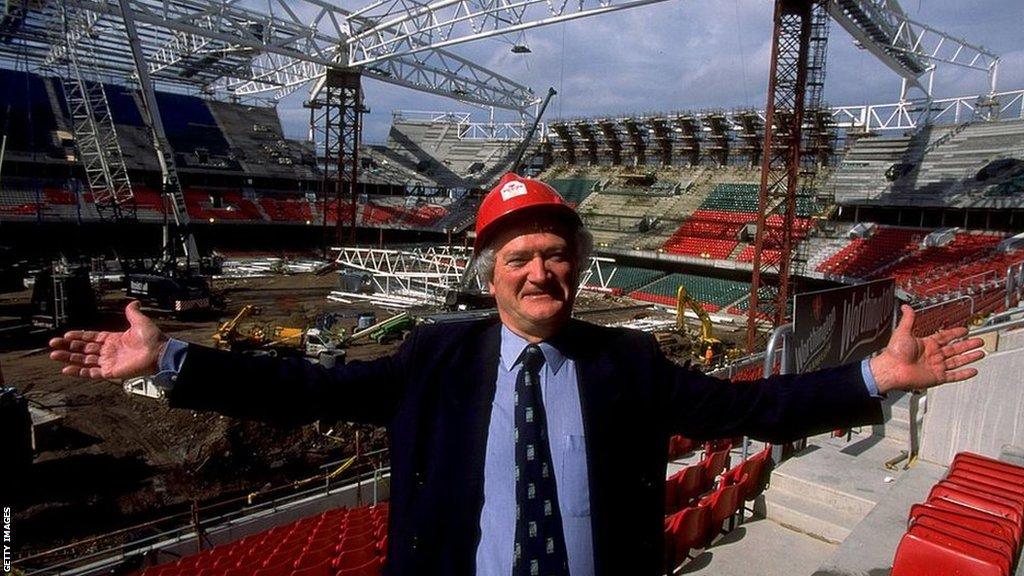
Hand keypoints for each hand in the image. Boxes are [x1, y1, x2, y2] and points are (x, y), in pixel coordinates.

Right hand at [49, 301, 168, 378]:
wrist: (160, 352)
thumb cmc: (153, 338)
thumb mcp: (140, 321)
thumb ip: (133, 312)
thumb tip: (134, 302)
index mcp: (114, 339)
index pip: (92, 338)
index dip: (79, 336)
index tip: (66, 334)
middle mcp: (109, 351)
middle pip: (84, 349)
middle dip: (68, 346)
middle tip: (53, 344)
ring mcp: (109, 362)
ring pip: (84, 360)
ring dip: (69, 358)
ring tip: (54, 355)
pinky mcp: (110, 372)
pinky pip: (91, 373)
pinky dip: (78, 372)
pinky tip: (66, 369)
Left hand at [869, 304, 985, 394]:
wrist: (892, 369)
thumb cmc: (894, 352)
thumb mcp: (902, 331)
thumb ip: (908, 319)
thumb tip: (906, 307)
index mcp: (926, 344)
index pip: (945, 336)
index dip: (955, 333)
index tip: (964, 330)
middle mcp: (933, 355)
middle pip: (955, 348)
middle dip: (968, 344)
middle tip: (979, 341)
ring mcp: (936, 366)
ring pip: (957, 361)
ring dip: (969, 357)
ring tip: (981, 353)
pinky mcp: (937, 377)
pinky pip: (954, 376)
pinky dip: (964, 374)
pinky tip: (973, 370)